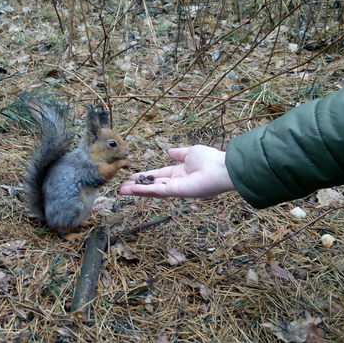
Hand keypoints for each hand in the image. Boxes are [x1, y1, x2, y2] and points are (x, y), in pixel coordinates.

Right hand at [119, 145, 235, 198]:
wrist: (222, 168)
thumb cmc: (210, 159)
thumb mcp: (191, 152)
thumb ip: (179, 153)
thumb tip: (169, 151)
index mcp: (179, 173)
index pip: (158, 175)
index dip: (145, 176)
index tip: (131, 176)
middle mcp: (175, 182)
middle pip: (152, 185)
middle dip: (136, 186)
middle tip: (122, 188)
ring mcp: (175, 189)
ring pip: (151, 190)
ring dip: (136, 190)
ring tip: (121, 191)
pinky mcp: (176, 192)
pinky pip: (157, 191)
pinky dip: (144, 190)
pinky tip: (132, 189)